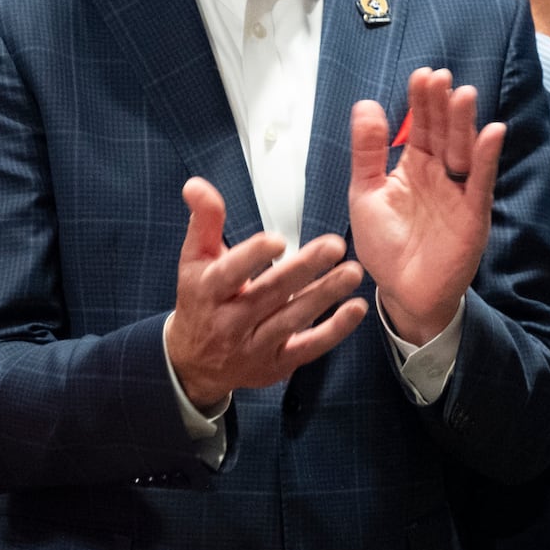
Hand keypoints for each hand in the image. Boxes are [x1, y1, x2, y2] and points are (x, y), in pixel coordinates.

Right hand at [167, 177, 367, 409]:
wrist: (194, 363)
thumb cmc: (200, 302)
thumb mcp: (194, 261)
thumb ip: (204, 221)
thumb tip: (196, 185)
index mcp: (207, 291)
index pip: (227, 274)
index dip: (251, 257)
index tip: (277, 240)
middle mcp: (229, 322)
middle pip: (268, 294)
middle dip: (303, 270)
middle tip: (334, 246)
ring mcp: (253, 346)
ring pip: (292, 319)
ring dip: (324, 295)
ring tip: (352, 272)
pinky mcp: (275, 363)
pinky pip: (307, 347)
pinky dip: (334, 330)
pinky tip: (355, 308)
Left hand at [349, 67, 505, 345]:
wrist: (403, 291)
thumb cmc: (385, 245)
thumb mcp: (365, 195)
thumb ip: (366, 153)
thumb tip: (365, 105)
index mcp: (411, 168)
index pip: (418, 128)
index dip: (420, 103)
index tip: (420, 76)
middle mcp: (438, 174)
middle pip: (441, 133)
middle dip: (440, 106)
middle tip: (438, 77)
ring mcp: (457, 192)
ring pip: (462, 151)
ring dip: (463, 124)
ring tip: (463, 94)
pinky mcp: (472, 213)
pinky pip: (479, 181)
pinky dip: (484, 158)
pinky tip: (491, 132)